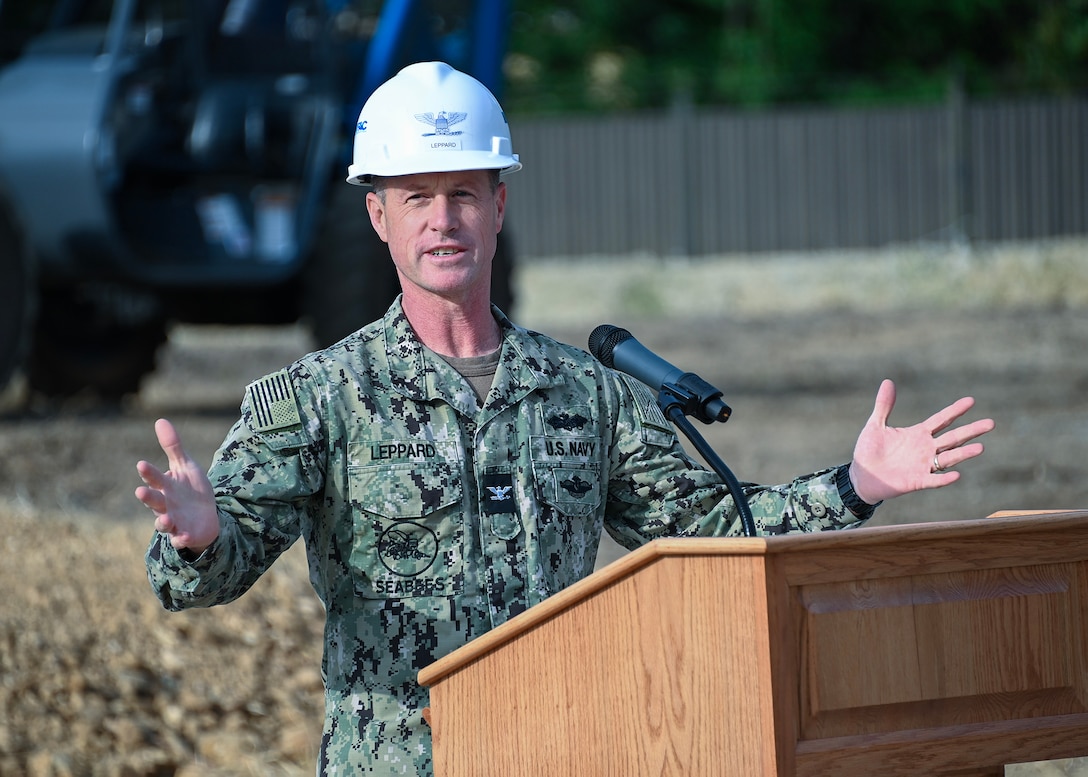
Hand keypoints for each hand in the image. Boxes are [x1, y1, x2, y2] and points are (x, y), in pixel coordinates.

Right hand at [135, 418, 218, 553]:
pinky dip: (181, 539)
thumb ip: (173, 446)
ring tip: (166, 519)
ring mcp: (173, 521)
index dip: (148, 473)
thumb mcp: (186, 466)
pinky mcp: (184, 535)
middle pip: (154, 501)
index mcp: (165, 486)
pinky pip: (181, 539)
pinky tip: (184, 538)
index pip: (154, 478)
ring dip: (163, 521)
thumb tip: (160, 419)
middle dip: (148, 497)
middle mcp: (165, 504)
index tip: (142, 464)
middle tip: (140, 491)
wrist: (205, 517)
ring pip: (163, 523)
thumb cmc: (190, 490)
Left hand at [849, 379, 994, 504]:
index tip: (971, 400)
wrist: (862, 476)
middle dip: (971, 431)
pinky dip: (944, 478)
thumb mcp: (875, 425)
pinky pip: (934, 480)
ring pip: (948, 458)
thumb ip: (884, 405)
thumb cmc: (869, 451)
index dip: (955, 410)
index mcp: (918, 434)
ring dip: (963, 453)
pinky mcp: (917, 481)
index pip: (941, 420)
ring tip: (981, 447)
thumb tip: (888, 381)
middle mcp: (925, 449)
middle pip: (952, 438)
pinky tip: (956, 474)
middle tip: (991, 423)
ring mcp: (923, 465)